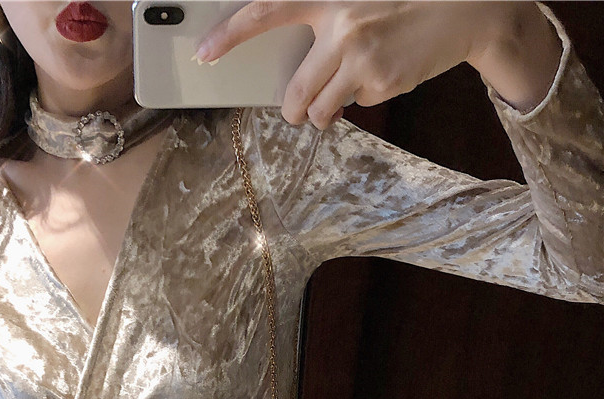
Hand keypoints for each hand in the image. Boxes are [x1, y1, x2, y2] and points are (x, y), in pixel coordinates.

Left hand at [194, 1, 502, 128]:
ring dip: (327, 112)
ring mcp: (361, 59)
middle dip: (295, 111)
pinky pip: (358, 105)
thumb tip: (302, 61)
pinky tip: (387, 74)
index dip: (229, 35)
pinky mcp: (383, 82)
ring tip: (346, 93)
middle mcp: (340, 27)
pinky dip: (366, 98)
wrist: (472, 6)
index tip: (203, 53)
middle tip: (299, 111)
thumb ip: (328, 20)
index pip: (265, 12)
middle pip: (295, 95)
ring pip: (322, 111)